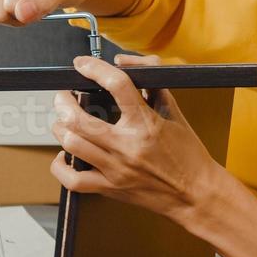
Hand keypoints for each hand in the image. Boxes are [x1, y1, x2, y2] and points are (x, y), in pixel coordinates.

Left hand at [50, 54, 235, 226]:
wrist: (196, 194)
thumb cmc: (187, 155)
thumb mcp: (174, 113)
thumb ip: (151, 85)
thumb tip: (126, 63)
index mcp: (146, 124)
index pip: (117, 85)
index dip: (95, 68)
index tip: (83, 64)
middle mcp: (127, 146)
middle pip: (78, 119)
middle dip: (63, 102)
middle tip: (64, 97)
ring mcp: (116, 169)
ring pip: (71, 144)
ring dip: (61, 128)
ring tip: (64, 122)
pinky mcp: (110, 188)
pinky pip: (73, 179)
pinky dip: (61, 166)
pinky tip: (66, 155)